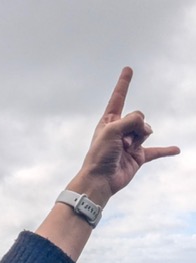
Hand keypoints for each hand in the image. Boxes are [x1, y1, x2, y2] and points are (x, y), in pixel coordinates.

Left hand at [73, 66, 179, 206]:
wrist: (100, 179)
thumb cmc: (99, 155)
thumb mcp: (112, 130)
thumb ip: (130, 120)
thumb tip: (144, 127)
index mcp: (109, 121)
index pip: (118, 98)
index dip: (124, 83)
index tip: (128, 69)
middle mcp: (120, 130)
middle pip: (138, 116)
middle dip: (134, 126)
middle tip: (123, 141)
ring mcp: (130, 142)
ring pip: (146, 130)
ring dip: (139, 138)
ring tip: (127, 149)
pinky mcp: (138, 156)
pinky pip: (155, 151)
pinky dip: (165, 150)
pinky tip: (176, 150)